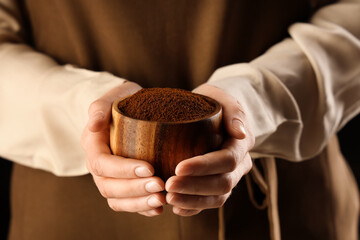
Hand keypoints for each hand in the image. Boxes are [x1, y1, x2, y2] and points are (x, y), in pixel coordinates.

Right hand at [81, 81, 165, 216]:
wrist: (130, 110)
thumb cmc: (124, 101)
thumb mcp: (114, 96)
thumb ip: (100, 108)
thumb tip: (94, 125)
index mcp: (93, 145)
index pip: (103, 164)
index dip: (124, 169)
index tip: (150, 167)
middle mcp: (98, 166)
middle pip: (109, 186)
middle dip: (135, 189)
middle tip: (160, 185)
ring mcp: (109, 178)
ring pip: (116, 199)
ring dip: (138, 203)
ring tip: (161, 200)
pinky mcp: (122, 185)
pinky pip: (126, 204)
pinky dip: (141, 209)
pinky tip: (159, 208)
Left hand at [165, 84, 254, 215]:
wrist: (214, 113)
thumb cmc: (213, 102)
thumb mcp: (221, 97)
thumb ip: (234, 111)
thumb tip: (240, 134)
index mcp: (241, 144)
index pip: (227, 160)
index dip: (204, 166)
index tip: (178, 167)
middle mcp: (240, 165)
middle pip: (222, 183)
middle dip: (195, 186)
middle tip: (168, 185)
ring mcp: (230, 177)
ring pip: (218, 197)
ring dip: (193, 200)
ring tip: (169, 198)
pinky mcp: (218, 186)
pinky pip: (210, 203)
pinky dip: (194, 207)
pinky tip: (176, 208)